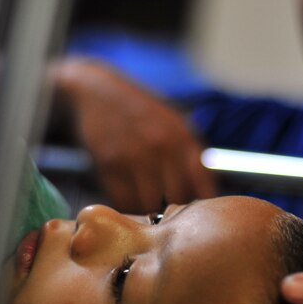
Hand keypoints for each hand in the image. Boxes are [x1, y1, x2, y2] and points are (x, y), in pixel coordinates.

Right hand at [53, 58, 216, 211]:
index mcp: (183, 136)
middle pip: (177, 198)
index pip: (203, 182)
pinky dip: (127, 205)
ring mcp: (134, 155)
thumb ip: (191, 153)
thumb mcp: (174, 122)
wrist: (97, 92)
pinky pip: (123, 201)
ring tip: (147, 203)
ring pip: (149, 204)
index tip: (198, 211)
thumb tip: (205, 194)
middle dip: (174, 208)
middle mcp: (161, 145)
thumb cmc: (141, 112)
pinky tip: (128, 196)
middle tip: (168, 209)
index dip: (202, 203)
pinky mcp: (108, 163)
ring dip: (149, 211)